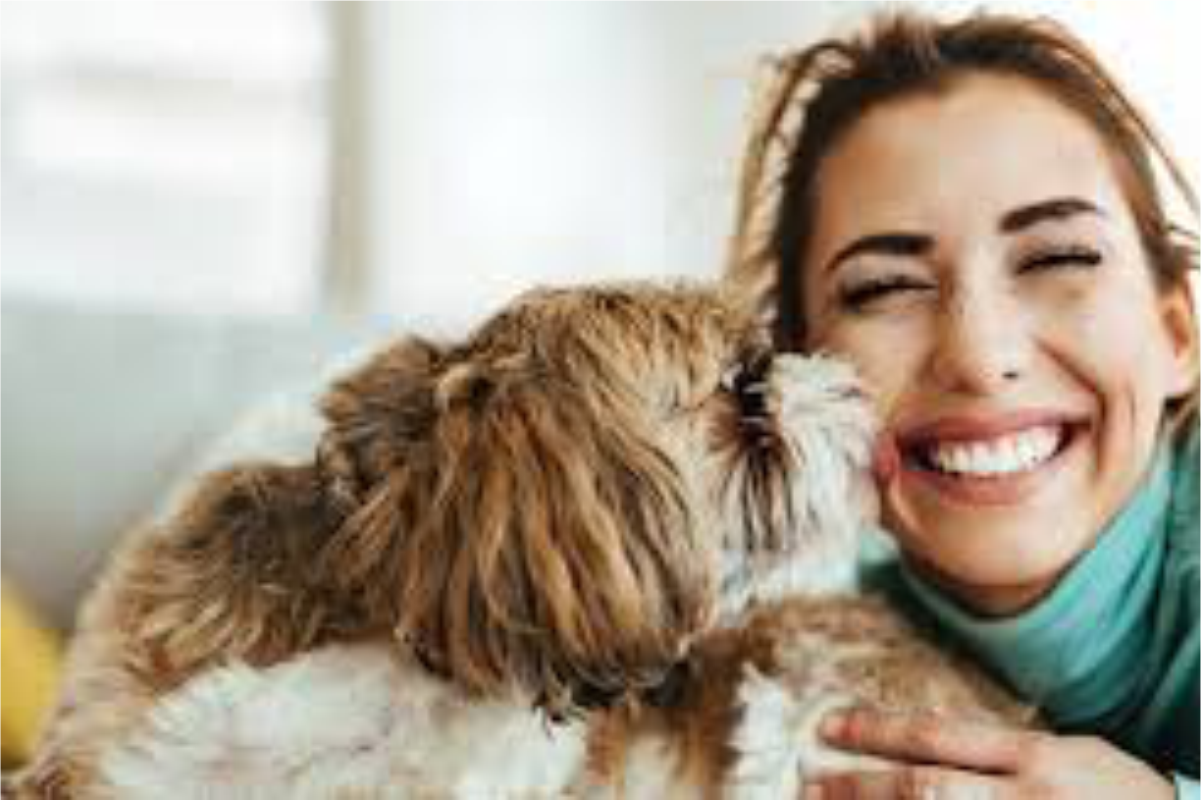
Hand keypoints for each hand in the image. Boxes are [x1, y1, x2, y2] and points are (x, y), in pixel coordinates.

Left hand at [803, 707, 1175, 798]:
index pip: (940, 737)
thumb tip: (929, 748)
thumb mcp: (1074, 756)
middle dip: (859, 787)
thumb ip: (1007, 753)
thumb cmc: (1121, 796)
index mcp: (1036, 758)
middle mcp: (1027, 800)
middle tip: (806, 783)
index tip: (828, 728)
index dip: (878, 731)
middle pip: (924, 788)